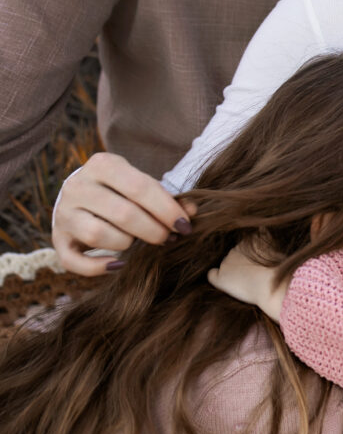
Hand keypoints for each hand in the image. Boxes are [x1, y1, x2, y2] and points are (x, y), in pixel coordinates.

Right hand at [52, 153, 194, 275]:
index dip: (167, 210)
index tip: (185, 225)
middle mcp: (77, 186)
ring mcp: (63, 213)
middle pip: (123, 214)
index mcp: (102, 165)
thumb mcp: (143, 186)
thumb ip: (168, 199)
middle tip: (168, 238)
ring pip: (99, 236)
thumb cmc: (122, 190)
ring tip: (139, 241)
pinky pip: (74, 261)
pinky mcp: (58, 239)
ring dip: (128, 244)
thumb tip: (192, 211)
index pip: (140, 187)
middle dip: (153, 231)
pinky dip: (99, 268)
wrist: (81, 195)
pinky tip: (118, 265)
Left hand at [207, 245, 287, 320]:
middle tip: (255, 274)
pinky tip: (224, 282)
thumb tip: (262, 229)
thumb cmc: (279, 269)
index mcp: (250, 238)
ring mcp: (226, 262)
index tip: (260, 263)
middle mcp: (236, 247)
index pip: (249, 244)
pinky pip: (212, 275)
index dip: (254, 254)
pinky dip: (216, 277)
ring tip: (246, 281)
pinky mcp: (220, 277)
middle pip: (236, 253)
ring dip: (233, 270)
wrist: (270, 284)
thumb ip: (268, 240)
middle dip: (242, 262)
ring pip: (226, 264)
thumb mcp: (278, 249)